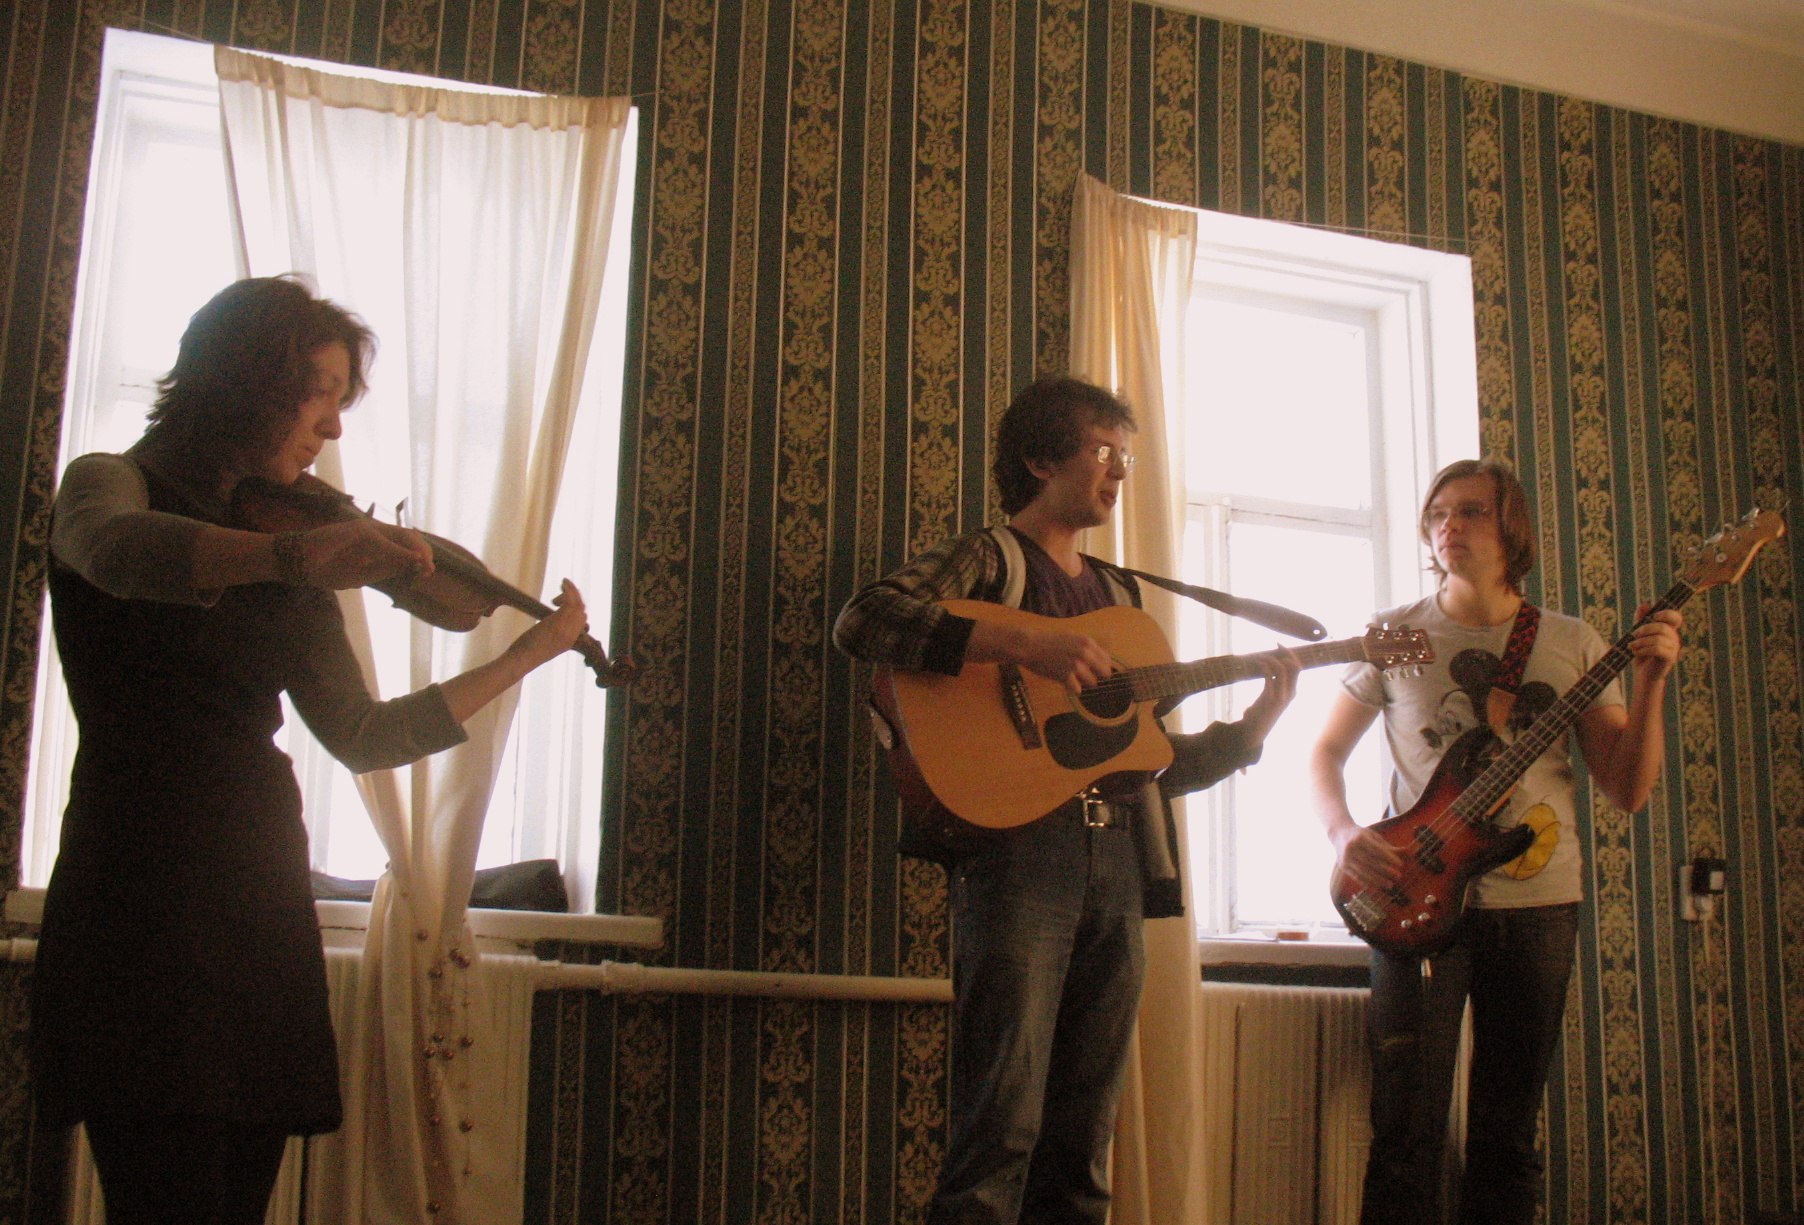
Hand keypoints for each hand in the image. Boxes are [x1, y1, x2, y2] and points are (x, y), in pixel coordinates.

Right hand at [299, 518, 434, 589]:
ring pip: (400, 535)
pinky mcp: (356, 531)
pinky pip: (383, 543)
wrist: (296, 563)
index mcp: (374, 540)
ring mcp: (364, 528)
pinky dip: (400, 552)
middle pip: (408, 535)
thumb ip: (385, 569)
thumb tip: (411, 568)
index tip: (428, 571)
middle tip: (430, 569)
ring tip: (425, 565)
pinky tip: (411, 560)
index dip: (420, 555)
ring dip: (416, 551)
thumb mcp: (361, 575)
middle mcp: (372, 530)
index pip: (404, 542)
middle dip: (423, 552)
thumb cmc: (325, 568)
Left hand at [503, 580, 587, 670]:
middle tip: (563, 590)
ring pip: (578, 604)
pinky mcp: (558, 622)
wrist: (522, 659)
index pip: (583, 620)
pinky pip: (570, 601)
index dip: (577, 607)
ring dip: (572, 590)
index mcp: (570, 641)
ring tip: (563, 582)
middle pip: (582, 611)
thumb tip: (553, 625)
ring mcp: (566, 628)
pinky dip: (568, 589)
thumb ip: (554, 634)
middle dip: (575, 597)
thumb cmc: (528, 653)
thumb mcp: (546, 645)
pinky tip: (563, 582)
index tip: (564, 600)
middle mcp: (572, 635)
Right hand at [1015, 624, 1116, 692]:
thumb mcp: (1071, 638)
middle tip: (1085, 676)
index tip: (1094, 669)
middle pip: (1105, 673)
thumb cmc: (1048, 641)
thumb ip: (1086, 648)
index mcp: (1087, 642)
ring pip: (1092, 683)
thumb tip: (1101, 660)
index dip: (1101, 666)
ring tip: (1072, 677)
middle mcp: (1085, 653)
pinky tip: (1065, 682)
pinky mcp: (1066, 676)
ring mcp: (1076, 665)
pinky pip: (1078, 690)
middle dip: (1096, 676)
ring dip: (1083, 682)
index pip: (1107, 660)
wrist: (1029, 646)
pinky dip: (1073, 688)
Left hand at [1237, 646, 1300, 742]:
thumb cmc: (1261, 713)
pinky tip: (1257, 662)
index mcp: (1293, 691)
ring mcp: (1281, 696)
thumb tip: (1268, 668)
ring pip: (1282, 669)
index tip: (1279, 645)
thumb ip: (1273, 684)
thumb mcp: (1271, 696)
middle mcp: (1290, 693)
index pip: (1298, 667)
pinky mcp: (1269, 699)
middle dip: (1285, 652)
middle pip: (1294, 666)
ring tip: (1259, 656)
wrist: (1254, 732)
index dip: (1290, 654)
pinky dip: (1263, 666)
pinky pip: (1269, 677)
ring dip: (1270, 658)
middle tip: (1274, 645)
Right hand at [1332, 822, 1403, 890]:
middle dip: (1386, 870)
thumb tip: (1405, 851)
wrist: (1338, 833)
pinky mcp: (1343, 866)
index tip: (1400, 864)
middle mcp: (1351, 847)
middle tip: (1398, 876)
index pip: (1376, 849)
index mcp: (1360, 837)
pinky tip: (1377, 886)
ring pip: (1364, 871)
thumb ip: (1387, 846)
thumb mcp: (1373, 836)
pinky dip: (1368, 882)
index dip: (1389, 857)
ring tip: (1390, 884)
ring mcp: (1345, 858)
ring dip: (1378, 880)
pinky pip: (1356, 876)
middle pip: (1371, 861)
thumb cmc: (1360, 835)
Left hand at [1628, 605, 1682, 685]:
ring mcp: (1674, 648)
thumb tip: (1645, 604)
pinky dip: (1643, 650)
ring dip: (1640, 642)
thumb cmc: (1642, 653)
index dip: (1666, 613)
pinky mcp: (1670, 658)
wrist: (1643, 675)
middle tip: (1633, 635)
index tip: (1653, 616)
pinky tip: (1635, 653)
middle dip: (1644, 629)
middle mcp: (1674, 638)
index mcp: (1668, 630)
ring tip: (1631, 646)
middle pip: (1662, 627)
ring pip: (1658, 639)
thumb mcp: (1639, 635)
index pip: (1675, 617)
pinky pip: (1657, 649)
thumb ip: (1641, 620)